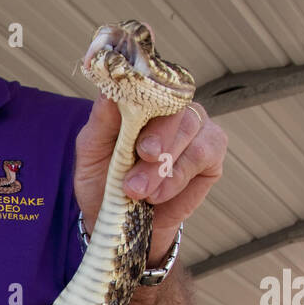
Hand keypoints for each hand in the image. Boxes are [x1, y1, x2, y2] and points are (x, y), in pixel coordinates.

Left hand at [75, 97, 227, 264]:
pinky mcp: (212, 153)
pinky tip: (158, 195)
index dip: (146, 96)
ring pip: (190, 130)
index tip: (133, 119)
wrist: (120, 221)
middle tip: (140, 160)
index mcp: (143, 99)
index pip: (151, 82)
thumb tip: (110, 92)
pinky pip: (203, 155)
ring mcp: (196, 127)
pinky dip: (178, 177)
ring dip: (164, 165)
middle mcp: (173, 107)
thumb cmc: (104, 181)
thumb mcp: (91, 153)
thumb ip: (101, 122)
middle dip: (157, 137)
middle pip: (175, 105)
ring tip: (140, 192)